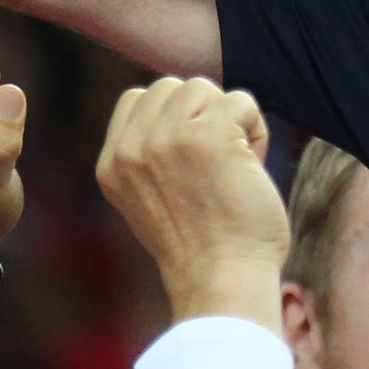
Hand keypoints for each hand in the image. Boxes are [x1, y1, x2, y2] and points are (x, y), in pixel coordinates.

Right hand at [97, 77, 289, 323]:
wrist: (223, 281)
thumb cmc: (204, 249)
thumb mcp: (152, 200)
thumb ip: (151, 156)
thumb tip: (181, 111)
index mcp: (112, 164)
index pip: (137, 100)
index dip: (174, 118)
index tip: (193, 160)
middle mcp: (132, 148)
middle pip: (170, 87)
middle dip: (201, 115)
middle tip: (217, 164)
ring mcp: (167, 138)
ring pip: (203, 88)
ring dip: (229, 121)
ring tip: (234, 166)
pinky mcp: (208, 135)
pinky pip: (241, 100)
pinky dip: (256, 129)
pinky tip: (251, 167)